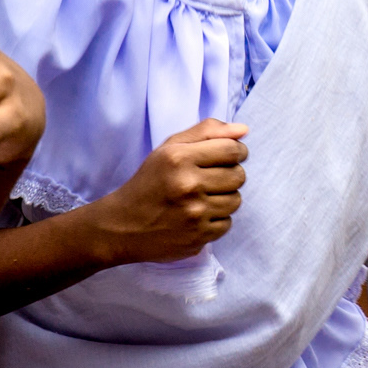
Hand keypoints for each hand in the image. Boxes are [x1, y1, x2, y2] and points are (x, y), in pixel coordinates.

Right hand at [87, 119, 248, 265]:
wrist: (123, 225)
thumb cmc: (149, 181)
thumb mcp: (169, 148)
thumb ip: (206, 132)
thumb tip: (244, 130)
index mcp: (179, 158)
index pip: (232, 149)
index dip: (237, 151)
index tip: (230, 156)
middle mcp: (188, 185)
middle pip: (238, 175)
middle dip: (231, 174)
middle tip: (211, 178)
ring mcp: (194, 214)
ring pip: (236, 200)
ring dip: (225, 197)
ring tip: (204, 197)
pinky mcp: (198, 237)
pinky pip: (227, 223)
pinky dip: (216, 219)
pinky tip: (198, 216)